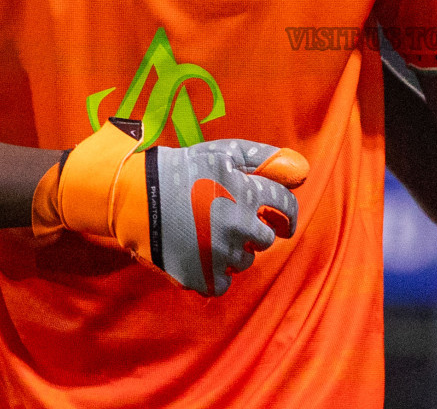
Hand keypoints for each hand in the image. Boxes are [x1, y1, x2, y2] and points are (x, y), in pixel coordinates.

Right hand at [33, 119, 308, 296]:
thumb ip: (265, 159)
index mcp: (248, 193)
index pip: (286, 207)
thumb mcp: (224, 152)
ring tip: (207, 234)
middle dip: (254, 232)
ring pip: (243, 261)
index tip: (281, 219)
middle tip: (231, 223)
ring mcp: (217, 253)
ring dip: (232, 251)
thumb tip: (303, 170)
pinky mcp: (198, 276)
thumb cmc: (182, 168)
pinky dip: (213, 274)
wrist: (133, 195)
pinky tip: (199, 255)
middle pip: (266, 240)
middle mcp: (238, 226)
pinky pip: (221, 284)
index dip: (286, 213)